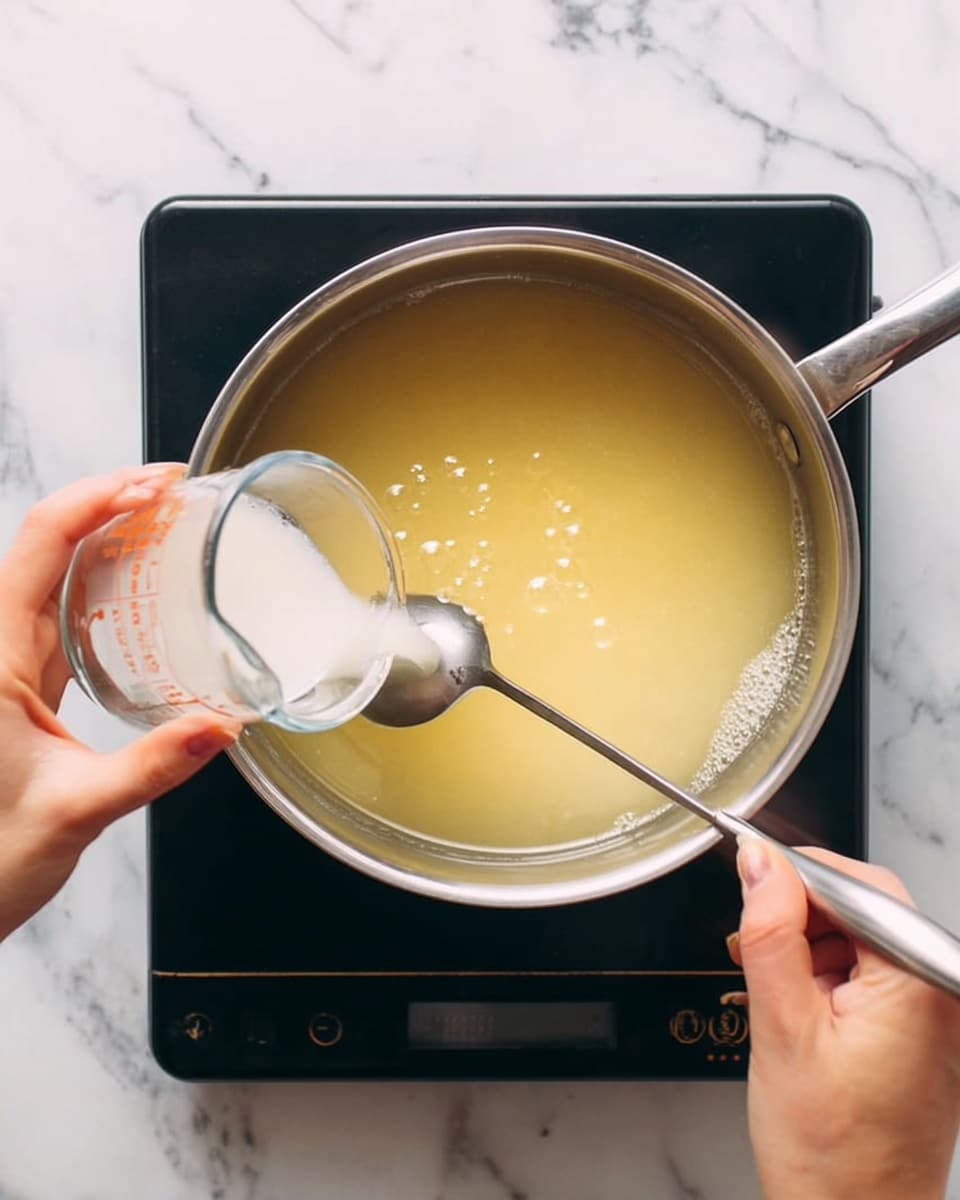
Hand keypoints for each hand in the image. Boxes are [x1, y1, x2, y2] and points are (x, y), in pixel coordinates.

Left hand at [0, 465, 241, 942]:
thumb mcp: (77, 810)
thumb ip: (153, 766)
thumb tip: (221, 726)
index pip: (39, 545)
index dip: (96, 501)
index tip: (152, 486)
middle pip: (45, 543)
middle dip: (108, 502)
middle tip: (171, 490)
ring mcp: (8, 664)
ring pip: (52, 573)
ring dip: (104, 537)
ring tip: (160, 518)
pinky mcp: (25, 686)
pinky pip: (62, 612)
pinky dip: (100, 585)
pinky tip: (138, 586)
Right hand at [730, 840, 959, 1199]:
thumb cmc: (829, 1154)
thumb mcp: (781, 1028)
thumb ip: (770, 933)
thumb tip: (760, 864)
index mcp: (919, 984)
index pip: (859, 885)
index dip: (796, 873)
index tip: (748, 868)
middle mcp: (941, 994)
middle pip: (865, 909)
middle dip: (800, 915)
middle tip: (750, 942)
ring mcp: (938, 1017)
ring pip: (864, 940)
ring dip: (811, 948)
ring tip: (774, 991)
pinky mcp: (925, 1035)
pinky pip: (874, 976)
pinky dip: (830, 978)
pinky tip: (800, 1009)